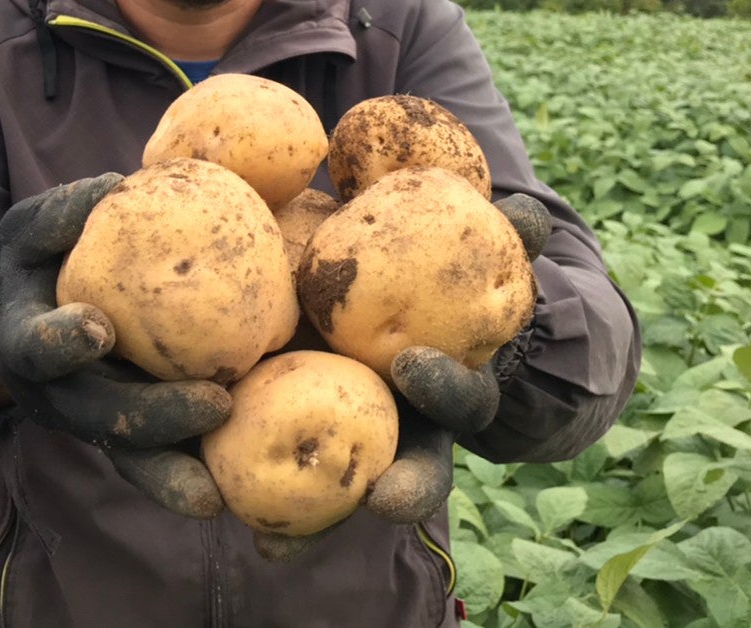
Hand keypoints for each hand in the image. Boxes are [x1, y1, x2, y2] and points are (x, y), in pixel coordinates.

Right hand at [0, 175, 231, 518]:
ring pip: (127, 454)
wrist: (6, 324)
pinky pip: (150, 460)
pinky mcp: (116, 433)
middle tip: (214, 403)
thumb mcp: (26, 232)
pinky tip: (222, 497)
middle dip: (152, 416)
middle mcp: (54, 393)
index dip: (63, 341)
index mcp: (24, 341)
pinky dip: (181, 480)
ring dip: (170, 471)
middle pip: (99, 415)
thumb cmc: (25, 266)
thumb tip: (117, 185)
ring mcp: (86, 419)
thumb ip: (61, 213)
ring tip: (214, 494)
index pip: (38, 346)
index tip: (96, 328)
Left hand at [258, 193, 549, 556]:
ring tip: (279, 540)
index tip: (415, 365)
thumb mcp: (470, 248)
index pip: (461, 397)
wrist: (388, 306)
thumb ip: (501, 229)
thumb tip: (526, 210)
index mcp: (453, 387)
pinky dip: (253, 501)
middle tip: (380, 497)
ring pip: (337, 496)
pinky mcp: (291, 442)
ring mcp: (353, 446)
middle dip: (400, 489)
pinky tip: (225, 514)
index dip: (445, 386)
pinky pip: (273, 478)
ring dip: (312, 523)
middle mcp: (407, 429)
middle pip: (405, 471)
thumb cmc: (435, 273)